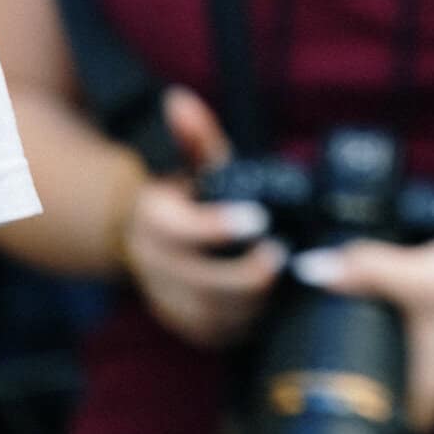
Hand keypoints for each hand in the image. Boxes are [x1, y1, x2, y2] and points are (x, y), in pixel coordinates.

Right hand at [122, 89, 286, 347]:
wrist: (153, 236)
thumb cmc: (190, 194)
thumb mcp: (194, 161)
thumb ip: (195, 135)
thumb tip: (179, 100)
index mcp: (153, 218)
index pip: (177, 229)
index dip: (216, 227)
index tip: (258, 219)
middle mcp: (151, 261)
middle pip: (193, 280)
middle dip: (241, 273)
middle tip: (281, 255)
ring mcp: (164, 295)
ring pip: (203, 313)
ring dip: (246, 302)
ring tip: (282, 280)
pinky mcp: (180, 322)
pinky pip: (209, 333)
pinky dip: (240, 324)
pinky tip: (269, 307)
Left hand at [290, 217, 433, 429]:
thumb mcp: (417, 276)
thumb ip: (365, 272)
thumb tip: (313, 268)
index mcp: (431, 395)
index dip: (347, 427)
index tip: (315, 410)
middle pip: (391, 410)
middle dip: (360, 392)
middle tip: (318, 375)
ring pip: (408, 384)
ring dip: (383, 369)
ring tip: (347, 349)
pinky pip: (423, 362)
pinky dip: (404, 350)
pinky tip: (391, 324)